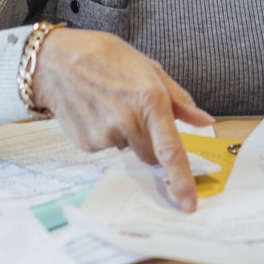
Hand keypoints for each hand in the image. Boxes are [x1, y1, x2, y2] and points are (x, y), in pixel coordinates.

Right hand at [30, 28, 212, 211]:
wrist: (58, 60)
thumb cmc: (107, 58)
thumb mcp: (150, 69)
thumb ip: (180, 100)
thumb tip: (205, 121)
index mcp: (150, 100)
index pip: (171, 151)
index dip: (182, 181)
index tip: (189, 205)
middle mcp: (128, 122)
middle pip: (150, 156)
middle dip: (150, 143)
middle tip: (135, 113)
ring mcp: (105, 135)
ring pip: (127, 150)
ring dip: (125, 135)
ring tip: (109, 104)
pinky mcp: (86, 143)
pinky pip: (106, 148)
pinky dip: (105, 134)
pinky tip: (95, 111)